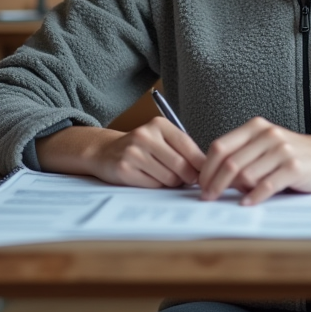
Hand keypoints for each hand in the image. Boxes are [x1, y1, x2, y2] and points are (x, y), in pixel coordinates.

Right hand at [35, 120, 205, 188]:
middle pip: (180, 165)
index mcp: (158, 125)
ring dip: (172, 182)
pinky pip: (153, 185)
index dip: (200, 162)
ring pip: (168, 177)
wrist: (104, 151)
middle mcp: (145, 135)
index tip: (205, 172)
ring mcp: (133, 152)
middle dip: (187, 177)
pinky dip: (156, 186)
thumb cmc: (141, 147)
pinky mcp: (124, 169)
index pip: (187, 145)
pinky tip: (150, 179)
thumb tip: (206, 168)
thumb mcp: (160, 139)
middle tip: (186, 180)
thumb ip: (181, 149)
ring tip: (165, 177)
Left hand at [197, 119, 310, 205]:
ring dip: (234, 192)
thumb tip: (215, 178)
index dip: (206, 168)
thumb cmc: (295, 154)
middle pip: (229, 162)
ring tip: (231, 200)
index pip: (219, 146)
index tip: (200, 184)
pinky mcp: (294, 167)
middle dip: (214, 183)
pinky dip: (254, 197)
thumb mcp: (266, 146)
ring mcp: (282, 150)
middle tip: (208, 197)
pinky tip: (247, 204)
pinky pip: (266, 185)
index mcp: (256, 127)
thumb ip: (243, 156)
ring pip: (245, 175)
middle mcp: (267, 135)